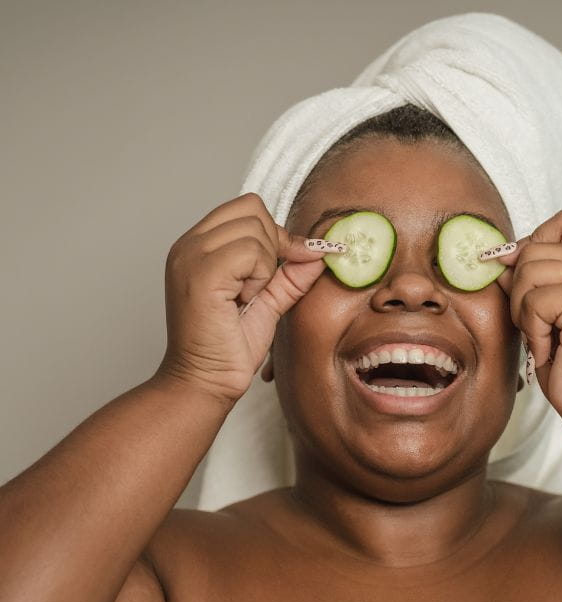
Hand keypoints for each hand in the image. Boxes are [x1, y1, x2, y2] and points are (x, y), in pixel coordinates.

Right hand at [154, 192, 335, 404]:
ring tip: (246, 298)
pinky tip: (242, 301)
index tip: (280, 268)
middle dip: (272, 247)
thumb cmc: (229, 347)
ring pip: (256, 229)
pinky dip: (258, 278)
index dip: (275, 234)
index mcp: (199, 245)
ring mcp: (191, 255)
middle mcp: (189, 244)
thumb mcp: (269, 301)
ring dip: (264, 267)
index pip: (247, 207)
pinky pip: (251, 251)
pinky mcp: (201, 273)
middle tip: (259, 287)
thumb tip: (320, 250)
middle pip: (253, 209)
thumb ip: (291, 274)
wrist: (206, 382)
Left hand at [494, 209, 561, 430]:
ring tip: (543, 337)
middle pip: (534, 247)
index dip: (530, 246)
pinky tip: (549, 349)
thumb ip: (528, 280)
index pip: (559, 223)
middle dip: (519, 290)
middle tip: (535, 326)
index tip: (522, 284)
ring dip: (523, 311)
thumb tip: (497, 256)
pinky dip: (532, 329)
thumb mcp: (544, 314)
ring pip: (528, 270)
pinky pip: (533, 299)